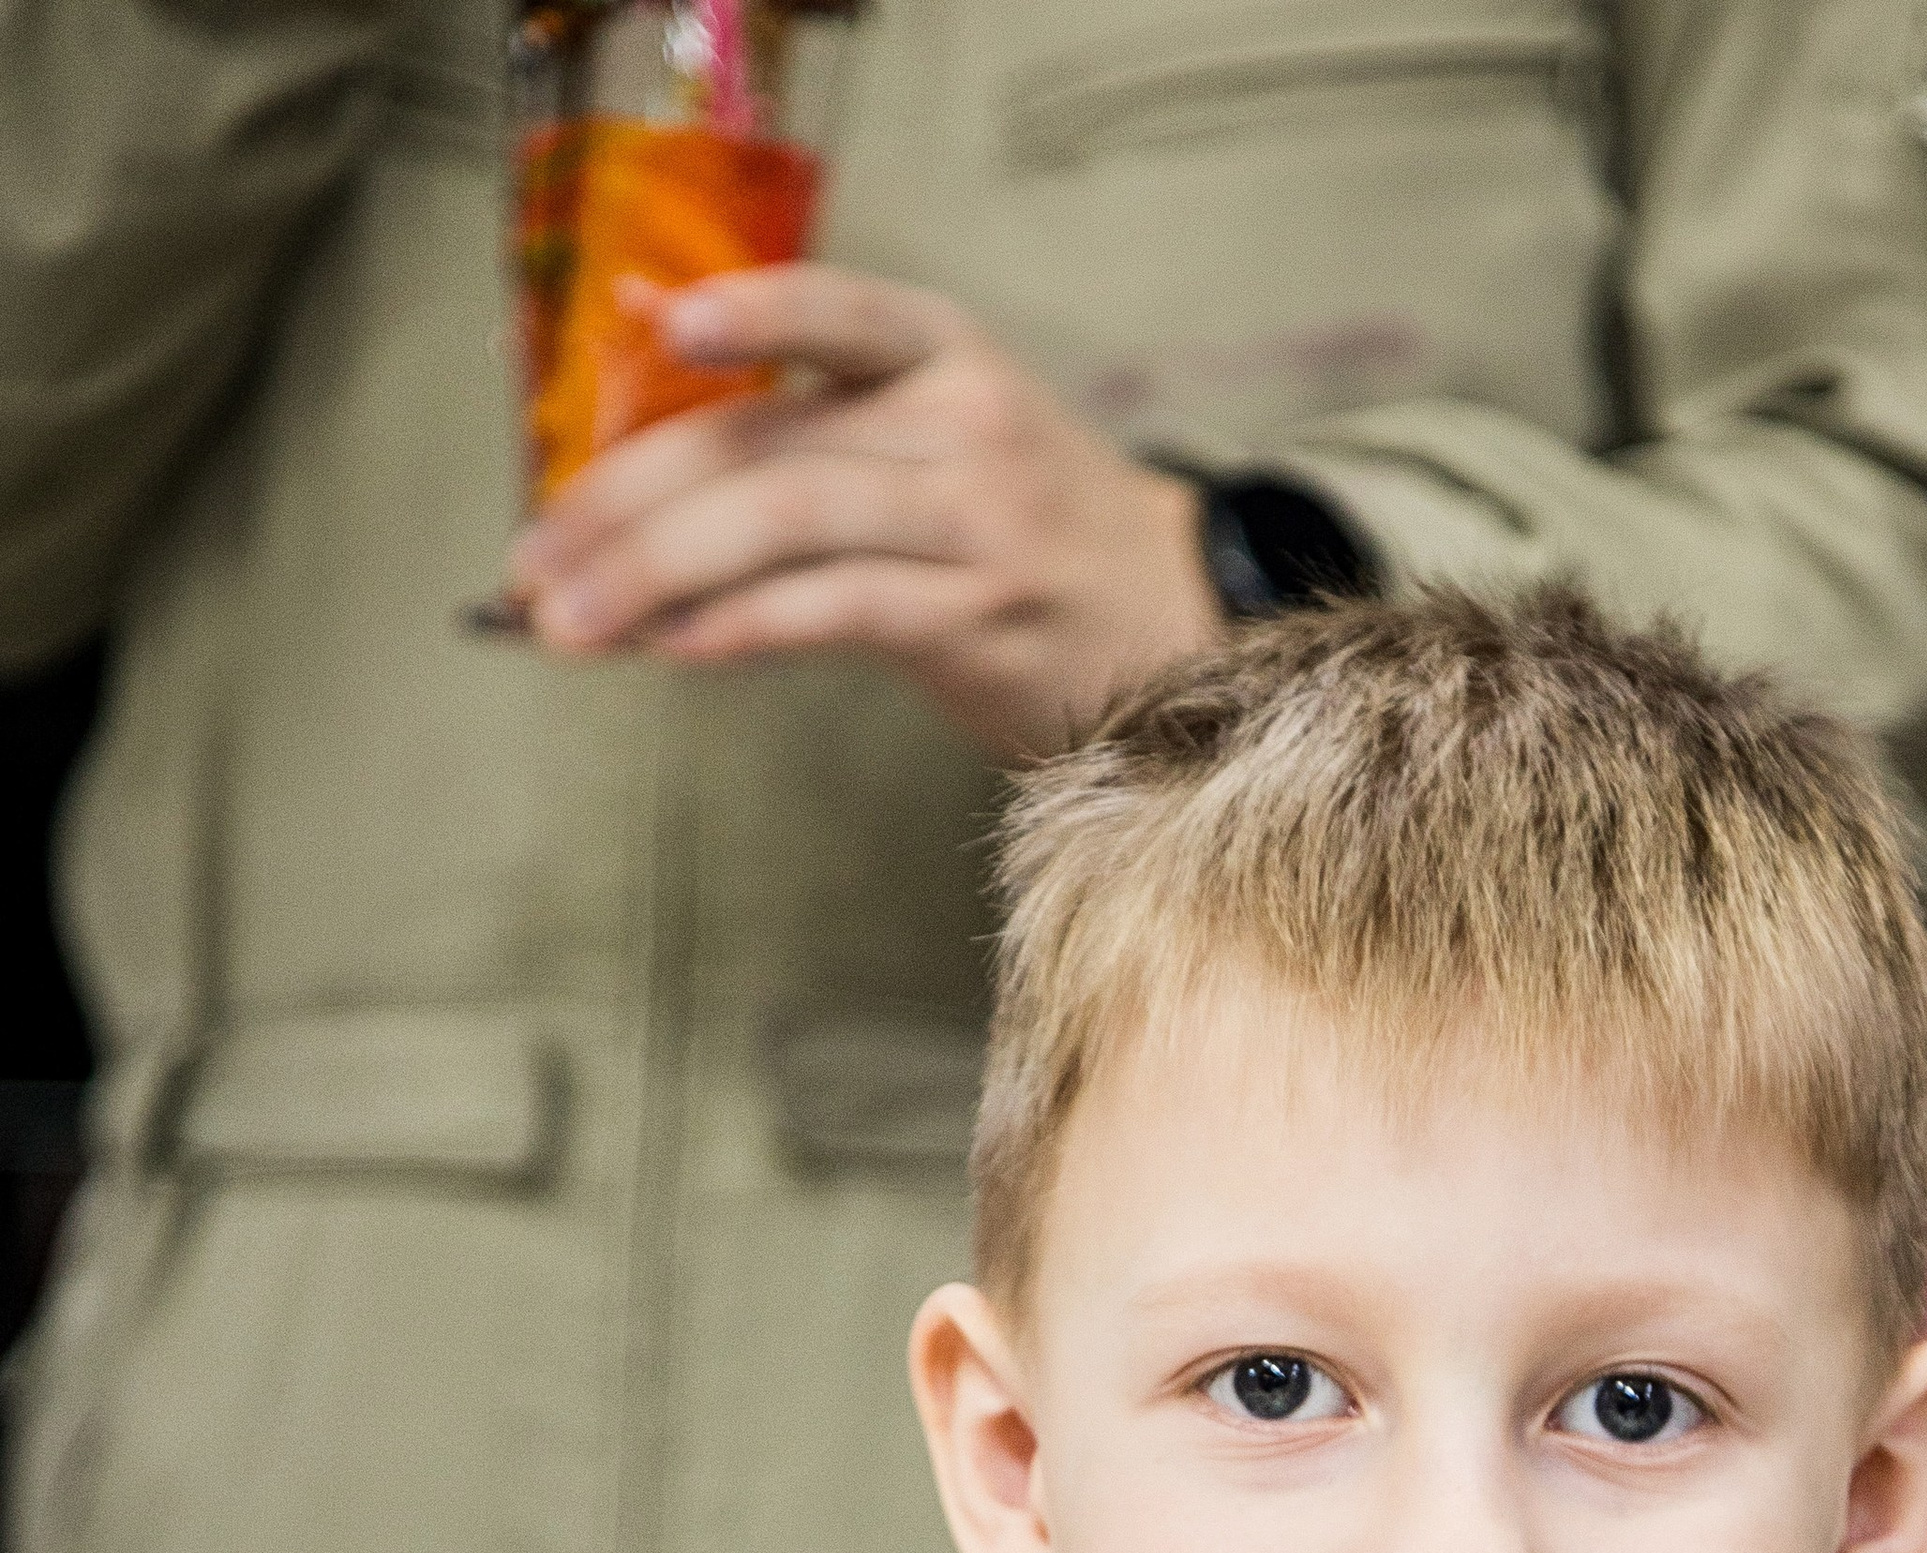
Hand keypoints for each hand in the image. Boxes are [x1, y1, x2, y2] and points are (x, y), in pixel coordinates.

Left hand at [503, 266, 1226, 757]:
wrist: (1174, 623)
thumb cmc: (1023, 530)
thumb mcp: (932, 424)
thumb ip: (801, 398)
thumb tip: (642, 326)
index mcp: (941, 355)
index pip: (834, 314)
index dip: (748, 318)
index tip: (655, 331)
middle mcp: (960, 426)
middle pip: (767, 444)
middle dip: (627, 503)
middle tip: (534, 560)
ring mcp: (973, 525)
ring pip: (788, 525)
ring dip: (658, 575)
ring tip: (571, 621)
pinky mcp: (975, 621)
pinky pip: (836, 611)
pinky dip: (743, 627)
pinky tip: (672, 646)